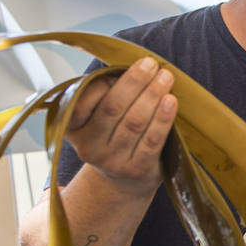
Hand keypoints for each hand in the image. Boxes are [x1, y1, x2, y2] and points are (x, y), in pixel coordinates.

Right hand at [65, 58, 176, 195]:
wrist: (122, 182)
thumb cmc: (112, 137)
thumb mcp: (96, 117)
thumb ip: (104, 94)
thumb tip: (132, 68)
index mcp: (74, 128)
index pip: (84, 100)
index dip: (106, 82)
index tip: (125, 66)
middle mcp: (89, 146)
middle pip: (113, 108)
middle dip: (135, 82)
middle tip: (151, 64)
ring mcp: (112, 161)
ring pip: (134, 122)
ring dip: (152, 95)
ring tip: (165, 77)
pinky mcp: (136, 169)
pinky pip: (151, 140)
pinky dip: (162, 118)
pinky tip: (171, 101)